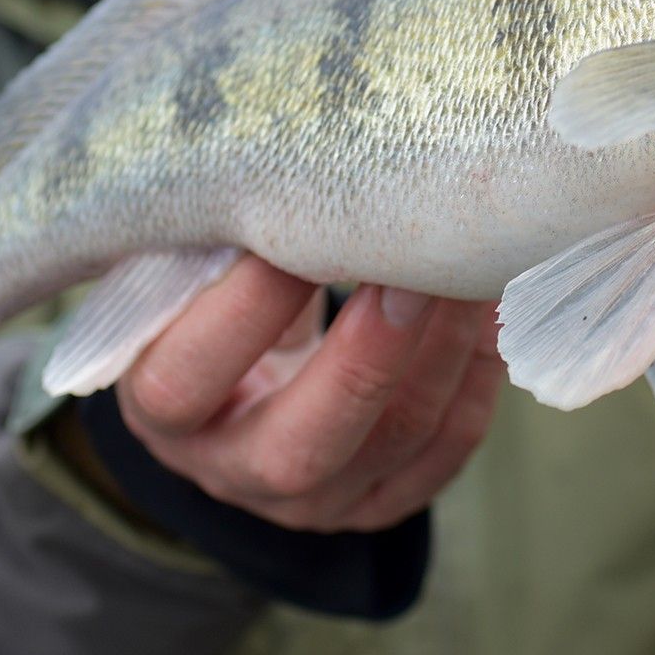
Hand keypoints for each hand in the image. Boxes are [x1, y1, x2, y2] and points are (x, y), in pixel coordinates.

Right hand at [99, 257, 503, 532]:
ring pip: (396, 440)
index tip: (300, 223)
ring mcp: (317, 503)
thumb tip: (284, 151)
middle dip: (367, 355)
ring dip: (443, 348)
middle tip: (412, 270)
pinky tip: (489, 306)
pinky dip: (478, 372)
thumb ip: (219, 239)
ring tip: (469, 268)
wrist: (246, 385)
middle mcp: (235, 473)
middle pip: (300, 447)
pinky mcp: (385, 500)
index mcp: (165, 413)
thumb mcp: (192, 276)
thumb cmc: (217, 299)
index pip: (186, 381)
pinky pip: (448, 444)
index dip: (245, 308)